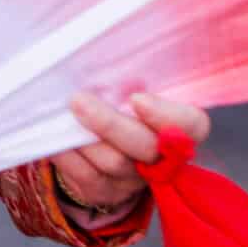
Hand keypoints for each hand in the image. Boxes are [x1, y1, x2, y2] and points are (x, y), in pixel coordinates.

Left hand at [54, 92, 210, 216]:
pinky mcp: (106, 192)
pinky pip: (87, 176)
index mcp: (179, 126)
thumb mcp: (130, 87)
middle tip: (79, 100)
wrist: (97, 142)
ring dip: (86, 139)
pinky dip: (69, 156)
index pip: (191, 124)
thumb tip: (102, 54)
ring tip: (66, 113)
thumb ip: (129, 78)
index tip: (137, 98)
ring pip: (115, 162)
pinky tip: (56, 138)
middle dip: (110, 124)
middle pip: (147, 147)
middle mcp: (163, 157)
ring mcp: (135, 179)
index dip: (167, 115)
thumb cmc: (118, 103)